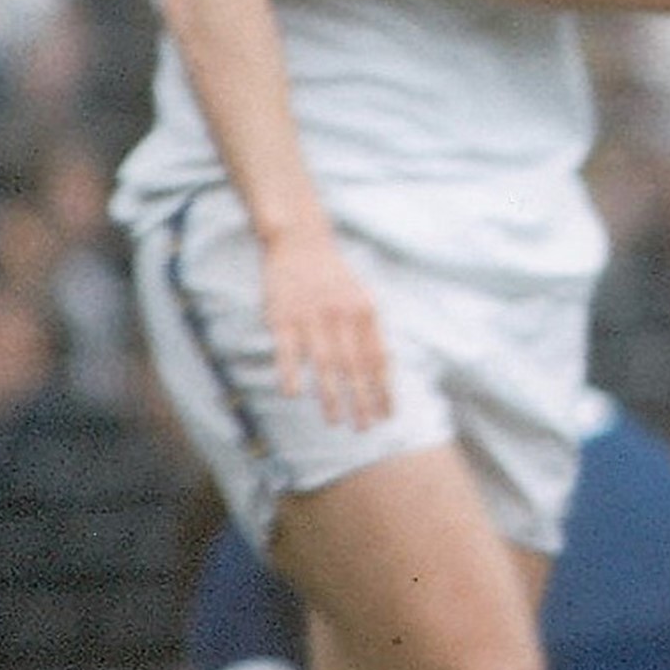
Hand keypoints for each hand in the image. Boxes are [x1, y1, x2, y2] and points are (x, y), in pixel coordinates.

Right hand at [260, 219, 392, 427]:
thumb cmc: (335, 278)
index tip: (387, 416)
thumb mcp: (362, 298)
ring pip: (324, 362)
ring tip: (335, 421)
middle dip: (361, 400)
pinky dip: (291, 372)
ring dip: (330, 395)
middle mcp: (341, 315)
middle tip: (364, 428)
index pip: (378, 358)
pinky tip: (293, 395)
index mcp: (365, 311)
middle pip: (354, 366)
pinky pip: (287, 350)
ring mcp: (311, 316)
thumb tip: (387, 372)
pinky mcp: (282, 317)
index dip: (383, 389)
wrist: (301, 241)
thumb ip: (371, 333)